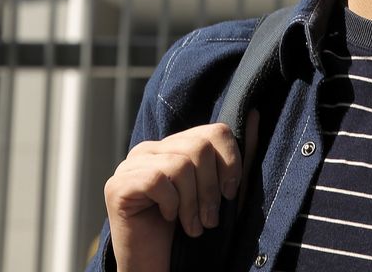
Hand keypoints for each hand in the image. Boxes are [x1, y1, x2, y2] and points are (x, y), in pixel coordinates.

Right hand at [103, 111, 258, 271]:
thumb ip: (234, 158)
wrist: (155, 265)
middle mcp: (150, 149)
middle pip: (199, 147)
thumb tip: (253, 115)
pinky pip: (157, 181)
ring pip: (180, 165)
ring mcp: (130, 164)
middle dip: (211, 189)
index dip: (230, 163)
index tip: (229, 194)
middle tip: (209, 219)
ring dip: (192, 204)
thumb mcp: (219, 192)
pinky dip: (170, 205)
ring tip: (192, 226)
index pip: (214, 130)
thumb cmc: (187, 230)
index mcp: (174, 145)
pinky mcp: (118, 185)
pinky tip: (168, 219)